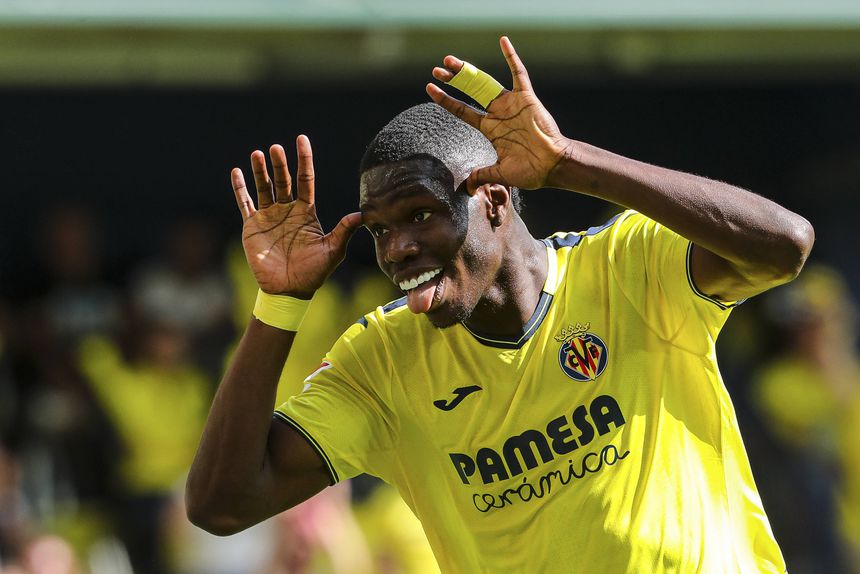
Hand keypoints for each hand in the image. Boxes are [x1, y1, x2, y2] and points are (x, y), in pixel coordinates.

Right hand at [231, 136, 361, 297]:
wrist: (288, 291)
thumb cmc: (313, 273)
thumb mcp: (333, 251)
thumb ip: (344, 231)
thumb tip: (362, 215)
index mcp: (306, 212)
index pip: (306, 180)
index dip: (304, 160)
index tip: (301, 140)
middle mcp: (287, 210)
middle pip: (283, 180)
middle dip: (280, 164)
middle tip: (276, 148)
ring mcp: (269, 216)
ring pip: (263, 187)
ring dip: (260, 171)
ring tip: (258, 154)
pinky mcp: (252, 226)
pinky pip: (245, 203)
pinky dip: (240, 188)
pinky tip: (237, 172)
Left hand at [426, 36, 572, 190]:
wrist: (553, 165)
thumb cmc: (531, 171)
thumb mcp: (500, 174)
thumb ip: (482, 175)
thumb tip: (466, 188)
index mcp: (490, 128)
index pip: (462, 110)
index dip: (445, 100)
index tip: (429, 88)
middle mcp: (498, 113)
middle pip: (469, 91)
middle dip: (453, 80)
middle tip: (437, 70)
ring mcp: (511, 103)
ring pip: (485, 81)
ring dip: (467, 70)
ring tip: (449, 61)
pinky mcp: (526, 98)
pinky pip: (518, 73)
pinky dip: (511, 56)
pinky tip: (502, 41)